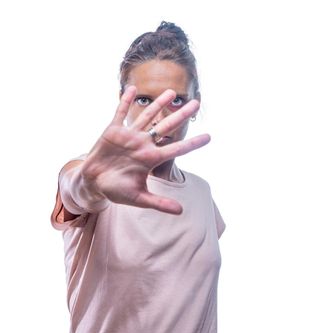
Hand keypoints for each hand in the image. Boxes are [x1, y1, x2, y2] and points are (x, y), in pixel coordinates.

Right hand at [80, 86, 209, 213]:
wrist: (94, 183)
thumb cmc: (117, 190)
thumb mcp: (139, 198)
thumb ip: (159, 203)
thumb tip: (181, 211)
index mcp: (151, 158)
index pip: (176, 149)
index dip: (192, 143)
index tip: (209, 137)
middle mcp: (143, 144)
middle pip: (166, 126)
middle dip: (181, 115)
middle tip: (197, 103)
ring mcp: (129, 136)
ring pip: (147, 116)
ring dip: (159, 104)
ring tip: (172, 92)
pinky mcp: (113, 131)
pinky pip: (120, 113)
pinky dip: (124, 101)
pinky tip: (132, 88)